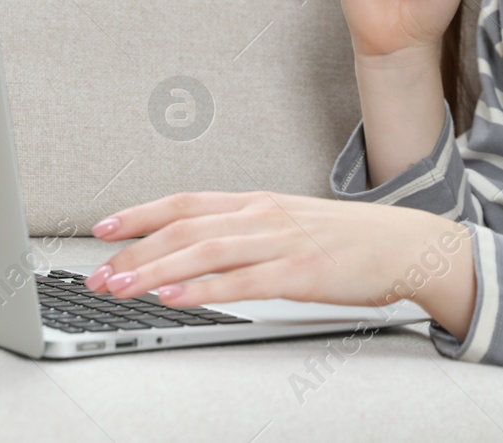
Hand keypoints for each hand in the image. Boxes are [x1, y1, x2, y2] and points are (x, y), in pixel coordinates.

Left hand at [82, 191, 477, 339]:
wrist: (405, 244)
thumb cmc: (345, 240)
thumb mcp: (287, 225)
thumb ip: (243, 234)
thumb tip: (195, 251)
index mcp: (255, 203)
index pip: (183, 203)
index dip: (139, 215)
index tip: (102, 230)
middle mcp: (261, 215)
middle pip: (183, 228)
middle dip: (134, 252)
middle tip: (97, 274)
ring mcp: (280, 242)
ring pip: (204, 253)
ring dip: (156, 272)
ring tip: (121, 287)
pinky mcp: (300, 273)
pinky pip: (242, 282)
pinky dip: (204, 291)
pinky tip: (176, 300)